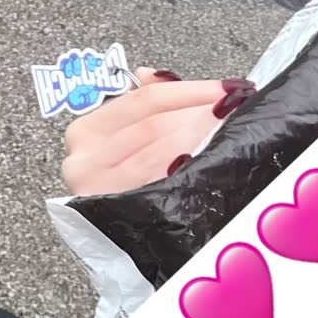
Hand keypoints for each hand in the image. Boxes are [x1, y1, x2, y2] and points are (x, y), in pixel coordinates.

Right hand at [60, 68, 253, 195]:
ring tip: (227, 130)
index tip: (224, 88)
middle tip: (232, 108)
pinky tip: (209, 160)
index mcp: (86, 131)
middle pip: (154, 125)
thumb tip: (150, 74)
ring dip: (199, 138)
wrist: (111, 242)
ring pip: (160, 152)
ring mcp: (98, 189)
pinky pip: (162, 184)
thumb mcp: (122, 140)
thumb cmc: (118, 185)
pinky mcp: (117, 214)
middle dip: (198, 114)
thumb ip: (138, 106)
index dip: (188, 91)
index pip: (143, 100)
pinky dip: (188, 169)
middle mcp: (84, 159)